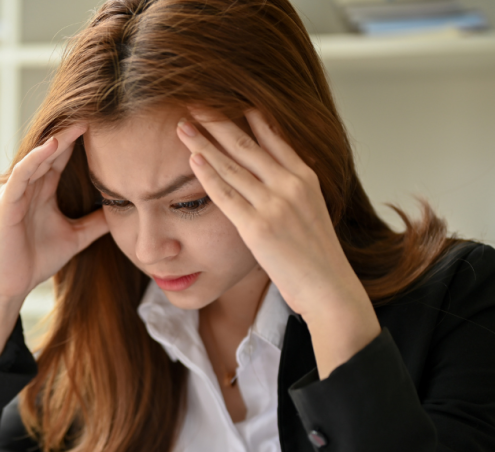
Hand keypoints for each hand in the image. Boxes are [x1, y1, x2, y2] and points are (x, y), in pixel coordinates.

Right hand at [0, 124, 108, 367]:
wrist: (14, 284)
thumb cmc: (38, 259)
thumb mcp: (76, 237)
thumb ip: (95, 224)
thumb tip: (121, 214)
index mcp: (44, 192)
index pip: (62, 159)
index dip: (79, 143)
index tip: (102, 127)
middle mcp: (30, 188)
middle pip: (50, 153)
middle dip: (70, 134)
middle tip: (93, 113)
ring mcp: (17, 194)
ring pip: (36, 159)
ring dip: (55, 140)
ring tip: (77, 124)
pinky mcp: (7, 205)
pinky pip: (21, 176)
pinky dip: (34, 159)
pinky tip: (50, 146)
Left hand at [176, 108, 380, 377]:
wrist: (329, 288)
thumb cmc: (317, 256)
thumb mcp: (312, 210)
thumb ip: (292, 188)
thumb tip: (274, 174)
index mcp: (305, 176)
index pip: (272, 134)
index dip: (245, 115)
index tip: (224, 100)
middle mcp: (291, 184)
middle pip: (246, 143)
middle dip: (217, 120)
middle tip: (194, 102)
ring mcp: (275, 204)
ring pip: (232, 165)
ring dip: (204, 143)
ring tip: (184, 125)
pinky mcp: (258, 227)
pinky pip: (227, 195)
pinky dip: (208, 175)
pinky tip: (193, 159)